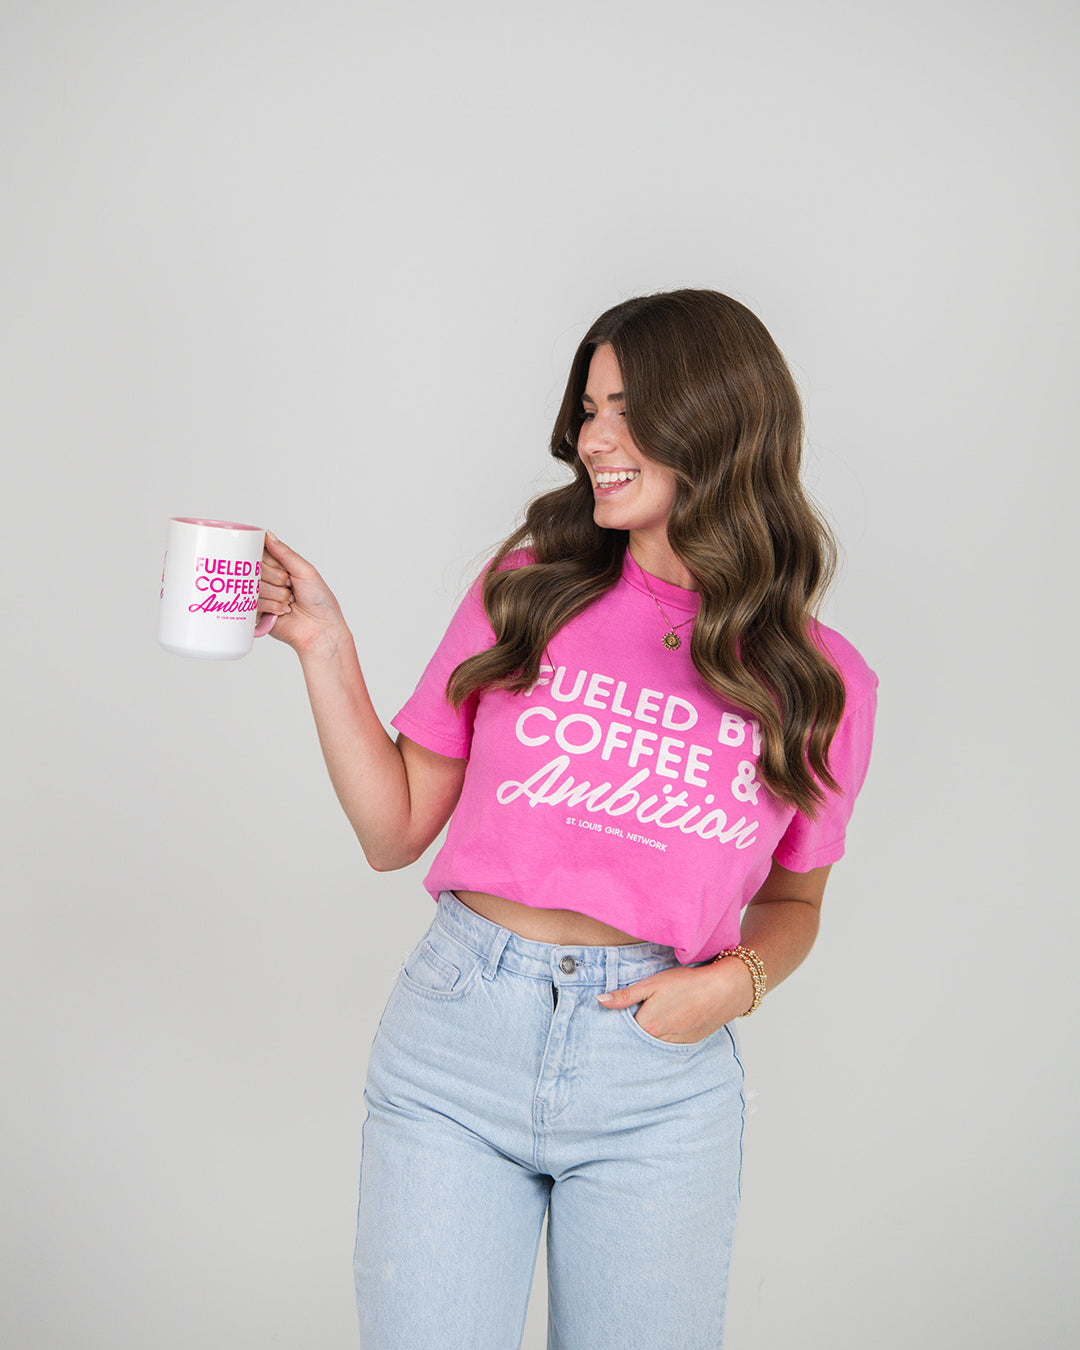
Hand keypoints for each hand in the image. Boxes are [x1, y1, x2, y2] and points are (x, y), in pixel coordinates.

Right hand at [257, 532, 348, 658]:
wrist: (321, 630)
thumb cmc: (320, 601)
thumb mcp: (306, 571)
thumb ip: (285, 553)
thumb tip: (267, 535)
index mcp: (280, 567)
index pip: (260, 553)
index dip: (268, 559)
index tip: (280, 566)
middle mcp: (268, 580)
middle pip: (255, 568)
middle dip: (276, 578)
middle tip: (290, 586)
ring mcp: (262, 596)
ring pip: (254, 586)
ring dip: (276, 594)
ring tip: (290, 602)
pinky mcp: (257, 613)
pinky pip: (253, 603)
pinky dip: (271, 606)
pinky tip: (283, 611)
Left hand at [596, 959, 753, 1042]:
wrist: (724, 990)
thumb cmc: (688, 983)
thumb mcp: (651, 984)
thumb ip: (625, 996)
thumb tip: (601, 1001)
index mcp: (647, 1025)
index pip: (623, 1030)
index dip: (618, 1022)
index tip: (611, 1018)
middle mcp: (660, 1039)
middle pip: (638, 1039)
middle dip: (631, 1032)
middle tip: (630, 1019)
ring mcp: (676, 1042)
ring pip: (654, 1043)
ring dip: (649, 1035)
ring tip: (649, 1020)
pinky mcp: (689, 1042)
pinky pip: (670, 1043)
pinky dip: (665, 1036)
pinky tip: (668, 1023)